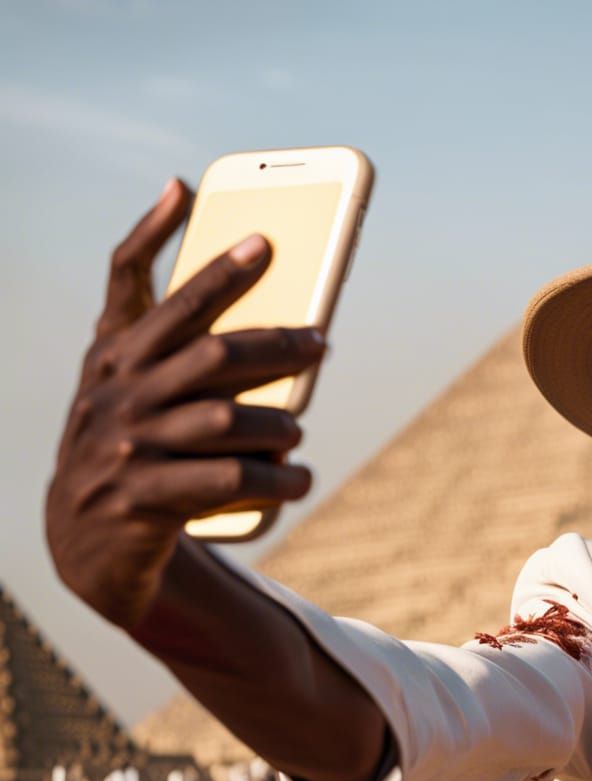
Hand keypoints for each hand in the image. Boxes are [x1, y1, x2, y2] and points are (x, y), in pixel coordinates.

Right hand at [45, 179, 325, 629]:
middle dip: (276, 345)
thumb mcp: (124, 383)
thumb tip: (228, 267)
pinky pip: (230, 481)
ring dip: (278, 425)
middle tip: (320, 345)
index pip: (166, 302)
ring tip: (295, 432)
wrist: (81, 538)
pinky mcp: (145, 499)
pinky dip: (277, 479)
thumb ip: (159, 329)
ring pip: (227, 421)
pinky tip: (298, 479)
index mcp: (113, 357)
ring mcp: (127, 448)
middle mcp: (117, 395)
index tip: (262, 242)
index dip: (214, 271)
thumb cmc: (127, 441)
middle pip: (213, 354)